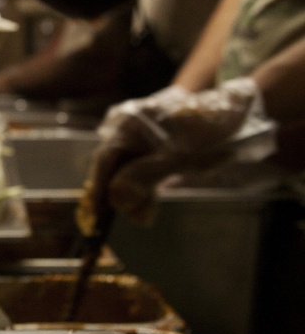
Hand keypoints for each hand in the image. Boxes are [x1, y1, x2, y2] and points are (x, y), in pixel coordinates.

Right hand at [78, 78, 272, 230]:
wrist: (238, 115)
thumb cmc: (208, 128)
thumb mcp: (179, 153)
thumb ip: (146, 174)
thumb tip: (117, 196)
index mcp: (131, 123)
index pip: (106, 158)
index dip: (99, 187)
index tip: (96, 214)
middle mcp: (132, 132)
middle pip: (114, 169)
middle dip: (122, 196)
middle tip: (135, 218)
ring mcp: (144, 143)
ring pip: (128, 176)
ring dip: (135, 199)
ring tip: (146, 217)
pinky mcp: (157, 154)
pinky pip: (142, 177)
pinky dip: (145, 194)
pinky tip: (149, 210)